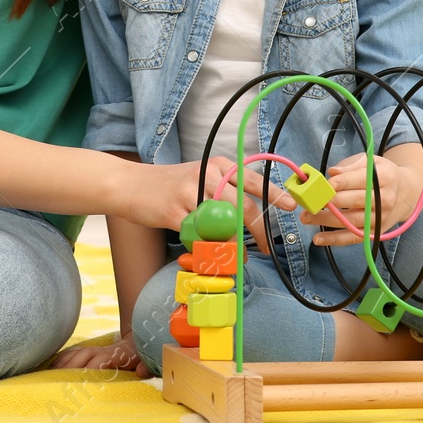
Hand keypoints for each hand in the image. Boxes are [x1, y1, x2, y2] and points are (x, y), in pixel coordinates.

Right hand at [52, 332, 151, 377]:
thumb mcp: (148, 360)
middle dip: (69, 368)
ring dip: (62, 363)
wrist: (139, 335)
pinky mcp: (90, 351)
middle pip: (82, 355)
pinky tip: (50, 368)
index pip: (100, 361)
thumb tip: (141, 371)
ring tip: (49, 377)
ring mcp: (95, 349)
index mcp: (116, 355)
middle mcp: (102, 350)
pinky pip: (72, 352)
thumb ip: (146, 366)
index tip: (80, 385)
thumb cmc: (143, 354)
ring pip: (75, 353)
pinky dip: (61, 359)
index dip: (90, 370)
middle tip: (56, 383)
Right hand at [117, 156, 295, 237]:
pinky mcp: (175, 212)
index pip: (253, 181)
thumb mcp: (200, 177)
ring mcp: (191, 193)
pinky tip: (208, 252)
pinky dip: (208, 248)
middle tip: (265, 247)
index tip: (291, 207)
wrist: (131, 185)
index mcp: (218, 165)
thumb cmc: (170, 185)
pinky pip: (201, 236)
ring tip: (236, 257)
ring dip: (234, 244)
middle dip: (259, 230)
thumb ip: (224, 192)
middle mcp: (207, 175)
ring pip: (224, 224)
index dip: (274, 194)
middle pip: (244, 206)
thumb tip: (250, 218)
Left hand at [299, 151, 422, 247]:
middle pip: (354, 201)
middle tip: (307, 201)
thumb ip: (351, 166)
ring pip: (351, 221)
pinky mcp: (376, 232)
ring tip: (306, 217)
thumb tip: (332, 172)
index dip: (340, 182)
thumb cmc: (383, 174)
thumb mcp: (372, 162)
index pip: (359, 180)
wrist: (408, 193)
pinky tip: (318, 239)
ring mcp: (380, 218)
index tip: (322, 184)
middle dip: (328, 201)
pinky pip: (353, 237)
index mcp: (384, 177)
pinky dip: (335, 240)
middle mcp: (384, 199)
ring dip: (326, 220)